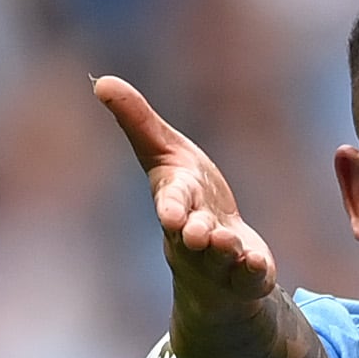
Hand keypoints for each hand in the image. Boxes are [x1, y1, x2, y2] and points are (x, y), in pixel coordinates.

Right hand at [95, 75, 277, 302]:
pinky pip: (250, 276)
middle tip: (198, 234)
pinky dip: (253, 270)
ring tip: (229, 243)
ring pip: (221, 257)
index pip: (171, 206)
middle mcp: (194, 239)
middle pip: (193, 237)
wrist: (215, 258)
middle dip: (196, 235)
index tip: (171, 215)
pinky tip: (258, 263)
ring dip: (225, 250)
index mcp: (177, 206)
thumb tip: (100, 81)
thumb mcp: (165, 155)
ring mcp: (221, 261)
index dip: (171, 209)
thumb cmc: (187, 199)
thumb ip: (137, 122)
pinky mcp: (249, 276)